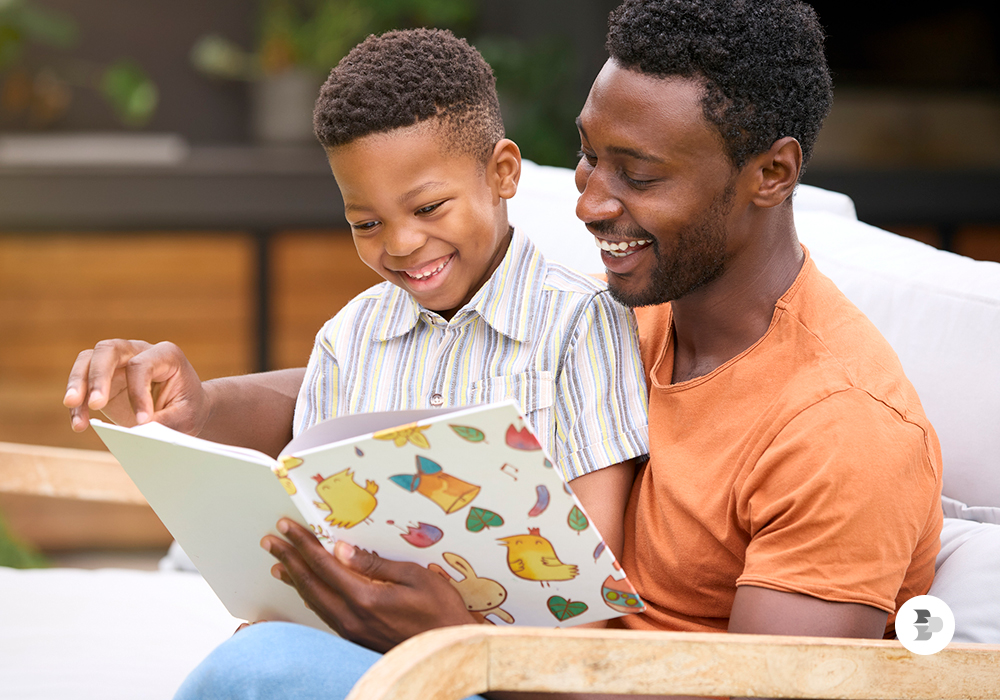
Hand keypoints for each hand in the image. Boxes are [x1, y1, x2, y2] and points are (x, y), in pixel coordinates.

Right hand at [63, 339, 209, 435]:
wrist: (182, 409)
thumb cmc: (187, 409)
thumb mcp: (185, 417)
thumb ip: (165, 422)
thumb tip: (140, 430)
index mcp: (165, 354)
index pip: (142, 366)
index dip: (138, 393)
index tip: (142, 421)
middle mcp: (138, 350)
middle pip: (109, 350)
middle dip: (98, 376)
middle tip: (96, 404)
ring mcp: (118, 361)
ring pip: (87, 360)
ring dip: (77, 384)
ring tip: (73, 407)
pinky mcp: (102, 378)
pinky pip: (81, 384)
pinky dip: (77, 404)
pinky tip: (79, 424)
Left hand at [263, 518, 477, 651]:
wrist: (451, 652)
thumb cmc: (441, 612)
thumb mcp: (415, 576)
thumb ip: (375, 564)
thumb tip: (342, 549)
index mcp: (365, 598)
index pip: (324, 565)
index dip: (303, 544)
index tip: (286, 527)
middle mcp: (351, 618)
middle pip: (310, 584)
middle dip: (288, 559)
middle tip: (270, 540)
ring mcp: (352, 631)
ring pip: (313, 601)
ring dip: (295, 579)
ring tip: (278, 563)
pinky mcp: (356, 638)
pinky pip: (324, 614)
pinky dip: (310, 597)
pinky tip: (305, 591)